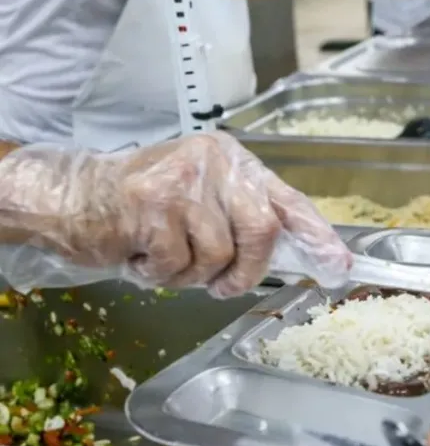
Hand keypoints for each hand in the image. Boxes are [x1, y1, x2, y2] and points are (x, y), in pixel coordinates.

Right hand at [0, 132, 351, 296]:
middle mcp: (214, 163)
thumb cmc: (143, 208)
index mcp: (233, 161)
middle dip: (247, 271)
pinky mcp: (150, 206)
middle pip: (262, 231)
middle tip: (222, 284)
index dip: (318, 237)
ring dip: (191, 275)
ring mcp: (182, 182)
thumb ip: (245, 221)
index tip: (340, 266)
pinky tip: (140, 255)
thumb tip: (299, 257)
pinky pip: (177, 265)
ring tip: (164, 258)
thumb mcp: (202, 203)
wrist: (72, 197)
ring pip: (217, 256)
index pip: (288, 201)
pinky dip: (158, 275)